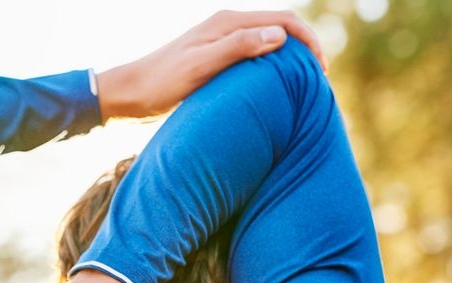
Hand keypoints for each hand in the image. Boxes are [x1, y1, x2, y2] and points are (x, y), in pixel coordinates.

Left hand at [96, 10, 326, 121]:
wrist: (129, 93)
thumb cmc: (161, 84)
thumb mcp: (200, 67)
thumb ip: (238, 48)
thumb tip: (279, 36)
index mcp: (228, 22)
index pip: (284, 20)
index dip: (309, 41)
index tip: (322, 71)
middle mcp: (227, 26)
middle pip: (280, 29)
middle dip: (305, 50)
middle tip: (320, 83)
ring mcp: (221, 42)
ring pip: (268, 43)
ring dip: (289, 61)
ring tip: (304, 89)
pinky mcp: (215, 58)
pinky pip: (254, 58)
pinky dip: (271, 70)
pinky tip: (275, 92)